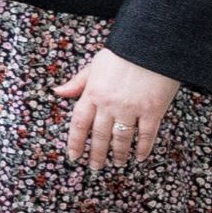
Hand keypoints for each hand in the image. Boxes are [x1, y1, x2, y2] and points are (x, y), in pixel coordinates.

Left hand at [56, 48, 177, 169]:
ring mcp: (131, 108)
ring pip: (121, 138)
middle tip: (95, 167)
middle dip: (96, 154)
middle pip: (99, 135)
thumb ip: (78, 82)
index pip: (79, 123)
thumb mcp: (95, 65)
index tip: (74, 156)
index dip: (75, 142)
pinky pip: (146, 134)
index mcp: (93, 93)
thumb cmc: (124, 53)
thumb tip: (58, 92)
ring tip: (118, 164)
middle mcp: (109, 104)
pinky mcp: (153, 110)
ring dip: (119, 154)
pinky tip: (140, 156)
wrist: (153, 45)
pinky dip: (143, 147)